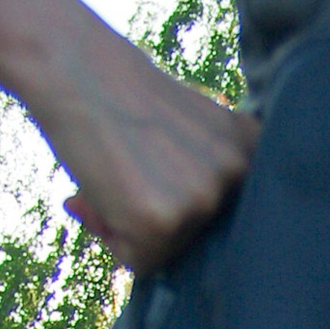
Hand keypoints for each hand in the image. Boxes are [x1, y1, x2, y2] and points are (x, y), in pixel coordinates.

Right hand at [49, 58, 257, 279]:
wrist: (76, 67)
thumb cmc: (123, 97)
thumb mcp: (189, 132)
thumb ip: (200, 178)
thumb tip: (180, 231)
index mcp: (253, 149)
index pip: (225, 216)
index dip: (180, 201)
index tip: (156, 171)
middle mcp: (241, 174)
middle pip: (199, 237)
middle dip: (157, 217)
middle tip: (124, 170)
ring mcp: (205, 198)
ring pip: (169, 250)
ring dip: (132, 227)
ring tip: (111, 175)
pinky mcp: (164, 222)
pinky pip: (140, 261)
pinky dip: (112, 237)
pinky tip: (99, 192)